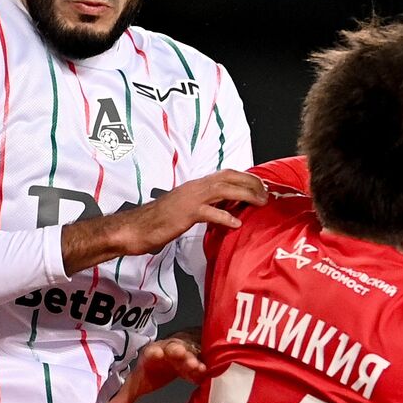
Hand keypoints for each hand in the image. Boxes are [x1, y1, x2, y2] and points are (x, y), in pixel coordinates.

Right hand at [62, 169, 265, 274]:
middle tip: (267, 194)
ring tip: (261, 203)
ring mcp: (190, 199)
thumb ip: (203, 206)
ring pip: (223, 190)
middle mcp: (194, 187)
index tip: (261, 186)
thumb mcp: (184, 210)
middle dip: (252, 183)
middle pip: (229, 178)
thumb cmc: (157, 222)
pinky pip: (209, 212)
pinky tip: (236, 225)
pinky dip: (225, 217)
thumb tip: (222, 210)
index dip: (245, 178)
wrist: (135, 228)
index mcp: (194, 186)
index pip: (225, 174)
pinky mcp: (185, 214)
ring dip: (245, 195)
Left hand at [98, 331, 207, 402]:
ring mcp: (188, 353)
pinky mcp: (202, 358)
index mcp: (152, 355)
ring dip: (192, 359)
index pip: (151, 352)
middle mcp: (170, 350)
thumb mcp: (139, 383)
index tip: (155, 354)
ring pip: (191, 353)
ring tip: (196, 366)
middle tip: (178, 353)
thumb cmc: (157, 368)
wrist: (180, 352)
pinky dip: (206, 366)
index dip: (153, 353)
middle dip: (176, 350)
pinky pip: (205, 360)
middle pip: (173, 348)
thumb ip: (123, 398)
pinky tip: (207, 372)